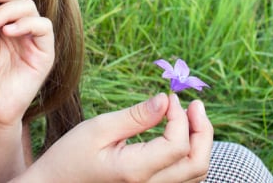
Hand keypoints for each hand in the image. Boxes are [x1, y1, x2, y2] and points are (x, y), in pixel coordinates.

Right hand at [20, 93, 212, 182]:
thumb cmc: (69, 157)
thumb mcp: (97, 129)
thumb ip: (134, 116)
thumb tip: (165, 100)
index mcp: (135, 171)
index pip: (178, 146)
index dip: (181, 117)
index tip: (169, 97)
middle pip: (197, 164)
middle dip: (203, 131)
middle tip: (195, 104)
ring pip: (195, 175)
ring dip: (199, 143)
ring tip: (189, 117)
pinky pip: (184, 180)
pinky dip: (189, 156)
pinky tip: (180, 136)